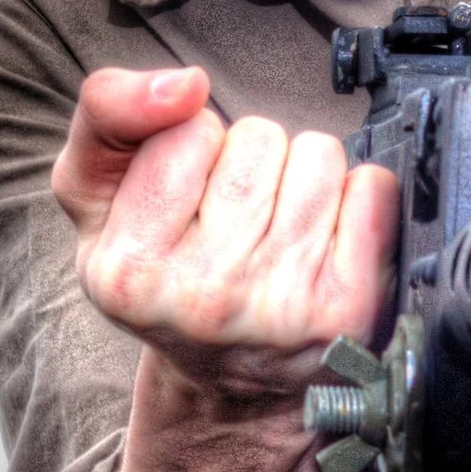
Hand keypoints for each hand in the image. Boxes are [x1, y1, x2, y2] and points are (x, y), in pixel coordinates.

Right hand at [51, 66, 397, 404]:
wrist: (237, 386)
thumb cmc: (169, 275)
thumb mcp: (98, 197)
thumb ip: (106, 114)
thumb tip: (183, 85)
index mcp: (126, 270)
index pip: (188, 129)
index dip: (194, 150)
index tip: (186, 203)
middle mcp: (202, 298)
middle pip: (259, 138)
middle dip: (253, 164)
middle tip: (238, 225)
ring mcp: (281, 307)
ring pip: (317, 156)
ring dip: (305, 180)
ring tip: (281, 234)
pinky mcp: (349, 309)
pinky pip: (373, 190)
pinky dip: (357, 202)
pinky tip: (327, 245)